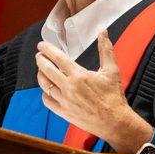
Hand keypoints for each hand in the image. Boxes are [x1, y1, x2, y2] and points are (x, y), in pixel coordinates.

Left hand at [36, 32, 154, 153]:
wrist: (115, 122)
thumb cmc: (114, 96)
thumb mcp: (112, 70)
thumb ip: (106, 49)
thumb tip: (103, 32)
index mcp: (79, 75)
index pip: (57, 58)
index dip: (47, 49)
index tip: (41, 45)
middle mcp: (69, 88)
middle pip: (46, 70)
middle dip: (40, 60)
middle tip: (39, 55)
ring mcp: (64, 101)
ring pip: (44, 85)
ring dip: (40, 75)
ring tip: (42, 69)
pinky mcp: (63, 112)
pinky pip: (47, 101)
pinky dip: (45, 93)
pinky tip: (48, 89)